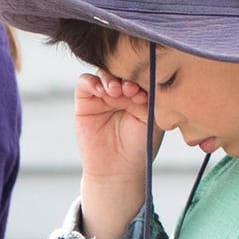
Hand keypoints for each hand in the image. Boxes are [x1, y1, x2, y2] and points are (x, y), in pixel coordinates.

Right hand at [73, 71, 161, 238]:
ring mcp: (103, 95)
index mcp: (141, 92)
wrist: (117, 170)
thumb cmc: (140, 146)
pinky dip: (91, 82)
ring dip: (110, 78)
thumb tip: (145, 75)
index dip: (142, 75)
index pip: (140, 72)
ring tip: (116, 92)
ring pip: (103, 72)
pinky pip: (85, 82)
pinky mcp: (85, 101)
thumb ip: (150, 97)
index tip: (144, 90)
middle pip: (121, 69)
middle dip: (126, 75)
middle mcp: (122, 91)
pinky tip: (101, 91)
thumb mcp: (153, 119)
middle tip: (130, 89)